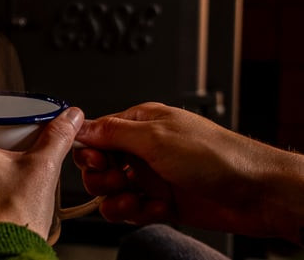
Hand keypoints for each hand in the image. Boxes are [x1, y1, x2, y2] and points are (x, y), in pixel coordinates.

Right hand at [73, 102, 303, 242]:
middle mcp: (144, 149)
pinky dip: (139, 213)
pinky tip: (158, 208)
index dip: (89, 150)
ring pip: (113, 192)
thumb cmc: (217, 155)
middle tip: (117, 181)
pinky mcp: (161, 202)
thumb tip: (80, 126)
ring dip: (118, 200)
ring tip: (136, 201)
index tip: (94, 162)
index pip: (97, 134)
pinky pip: (132, 211)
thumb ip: (113, 133)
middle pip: (99, 165)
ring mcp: (152, 177)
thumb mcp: (156, 137)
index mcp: (141, 124)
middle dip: (102, 177)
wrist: (256, 192)